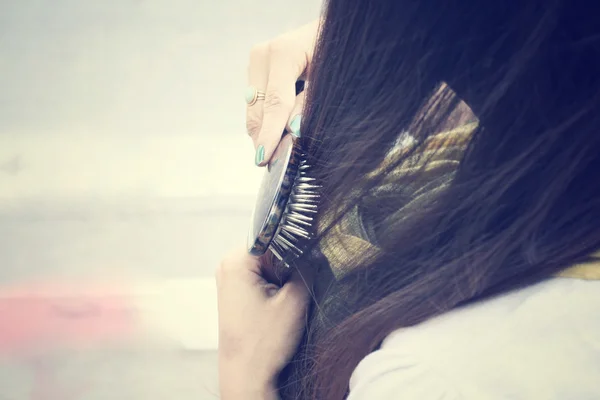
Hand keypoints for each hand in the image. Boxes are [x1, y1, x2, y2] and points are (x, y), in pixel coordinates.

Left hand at [216, 247, 311, 399]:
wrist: (246, 375)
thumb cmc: (264, 343)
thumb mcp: (294, 301)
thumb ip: (307, 269)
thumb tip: (316, 252)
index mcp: (236, 261)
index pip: (272, 234)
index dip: (295, 243)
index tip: (311, 254)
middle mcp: (228, 265)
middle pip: (270, 248)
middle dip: (289, 262)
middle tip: (297, 285)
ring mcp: (230, 279)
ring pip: (268, 263)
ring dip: (283, 275)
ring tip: (287, 298)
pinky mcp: (236, 293)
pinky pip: (261, 276)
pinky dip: (275, 285)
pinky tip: (279, 304)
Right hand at [246, 19, 320, 165]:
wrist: (334, 30)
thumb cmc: (338, 51)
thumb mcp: (330, 78)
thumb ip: (310, 103)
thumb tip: (294, 130)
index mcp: (283, 52)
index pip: (274, 102)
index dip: (270, 133)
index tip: (264, 158)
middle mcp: (263, 54)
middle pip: (258, 107)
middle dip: (264, 136)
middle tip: (273, 163)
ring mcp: (256, 60)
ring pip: (254, 107)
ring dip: (265, 129)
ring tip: (278, 149)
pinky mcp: (256, 68)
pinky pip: (257, 101)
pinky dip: (267, 118)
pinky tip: (278, 131)